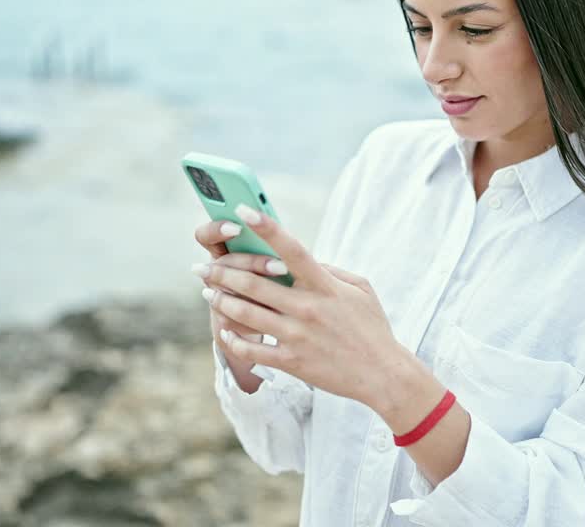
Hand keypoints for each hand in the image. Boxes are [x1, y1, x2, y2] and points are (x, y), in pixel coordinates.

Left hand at [200, 202, 407, 408]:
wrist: (382, 374)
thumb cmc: (371, 327)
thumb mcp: (360, 289)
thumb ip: (330, 270)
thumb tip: (304, 258)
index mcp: (324, 285)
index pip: (291, 248)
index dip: (266, 227)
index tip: (242, 210)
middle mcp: (307, 307)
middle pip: (254, 283)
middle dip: (222, 272)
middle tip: (202, 268)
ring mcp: (297, 335)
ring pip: (246, 314)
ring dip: (221, 301)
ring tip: (207, 294)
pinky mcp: (292, 361)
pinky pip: (252, 349)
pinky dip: (233, 339)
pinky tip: (224, 331)